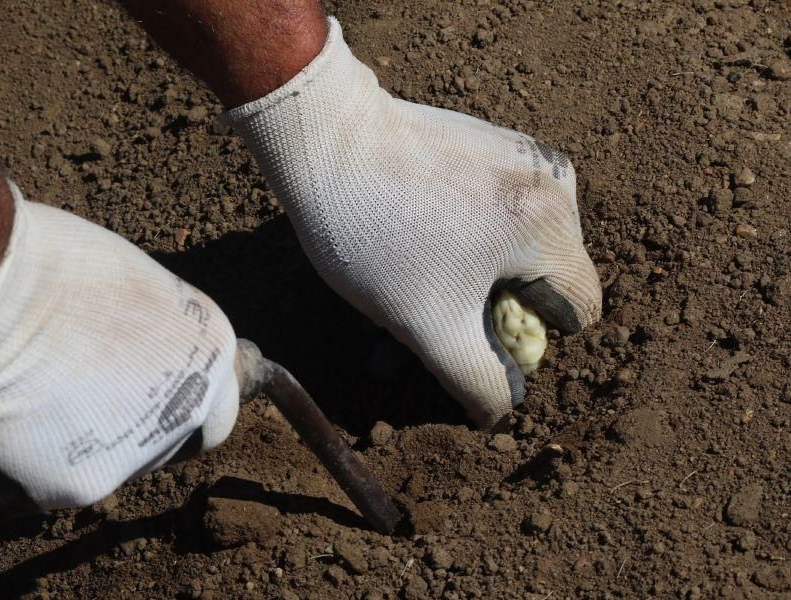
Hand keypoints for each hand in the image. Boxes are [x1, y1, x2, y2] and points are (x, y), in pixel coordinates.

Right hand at [0, 183, 238, 513]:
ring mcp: (137, 454)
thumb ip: (150, 333)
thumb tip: (134, 352)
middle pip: (166, 441)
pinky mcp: (75, 487)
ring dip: (78, 441)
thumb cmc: (47, 265)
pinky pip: (50, 480)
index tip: (149, 394)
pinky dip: (26, 457)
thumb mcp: (131, 286)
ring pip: (108, 464)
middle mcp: (189, 409)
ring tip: (28, 391)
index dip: (178, 399)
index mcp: (210, 351)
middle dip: (132, 427)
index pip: (215, 401)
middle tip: (81, 398)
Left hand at [224, 18, 601, 427]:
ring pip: (519, 246)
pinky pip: (499, 210)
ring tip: (411, 283)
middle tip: (428, 315)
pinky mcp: (492, 142)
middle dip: (491, 308)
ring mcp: (523, 157)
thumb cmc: (375, 232)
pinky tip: (412, 245)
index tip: (471, 331)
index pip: (578, 313)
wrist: (325, 138)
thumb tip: (506, 407)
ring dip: (472, 277)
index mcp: (553, 226)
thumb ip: (480, 379)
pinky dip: (465, 239)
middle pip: (546, 279)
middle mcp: (556, 184)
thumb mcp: (429, 326)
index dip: (527, 338)